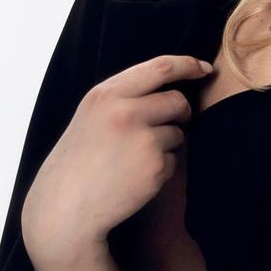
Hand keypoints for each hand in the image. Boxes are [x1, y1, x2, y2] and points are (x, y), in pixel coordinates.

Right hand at [21, 55, 212, 269]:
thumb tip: (171, 87)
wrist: (66, 205)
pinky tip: (135, 178)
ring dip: (167, 145)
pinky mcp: (154, 166)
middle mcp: (124, 112)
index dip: (188, 65)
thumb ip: (125, 98)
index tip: (204, 68)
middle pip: (177, 101)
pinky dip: (161, 169)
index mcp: (107, 95)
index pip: (160, 67)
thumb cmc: (81, 160)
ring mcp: (141, 139)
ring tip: (134, 159)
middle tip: (168, 126)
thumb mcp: (93, 116)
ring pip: (178, 133)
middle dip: (180, 113)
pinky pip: (174, 161)